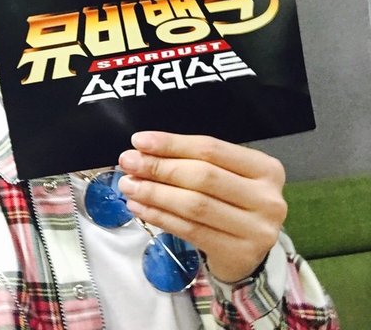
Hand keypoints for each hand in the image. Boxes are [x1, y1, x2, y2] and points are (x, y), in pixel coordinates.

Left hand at [118, 131, 286, 282]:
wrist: (248, 250)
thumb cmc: (231, 202)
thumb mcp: (222, 175)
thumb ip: (190, 161)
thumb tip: (142, 151)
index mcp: (265, 168)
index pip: (211, 149)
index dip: (172, 144)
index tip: (139, 141)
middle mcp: (267, 197)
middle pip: (203, 176)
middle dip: (159, 168)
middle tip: (128, 163)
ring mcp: (256, 229)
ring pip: (194, 205)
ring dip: (154, 193)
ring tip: (129, 186)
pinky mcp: (239, 254)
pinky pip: (190, 230)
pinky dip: (160, 217)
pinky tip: (140, 207)